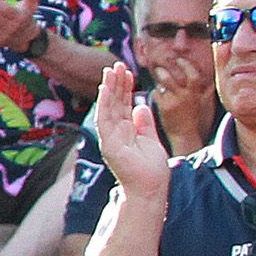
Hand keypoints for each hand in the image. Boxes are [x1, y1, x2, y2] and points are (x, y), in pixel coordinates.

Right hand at [93, 65, 175, 199]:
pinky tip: (106, 90)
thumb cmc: (151, 170)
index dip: (124, 88)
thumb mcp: (151, 140)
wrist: (150, 190)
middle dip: (115, 83)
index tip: (126, 72)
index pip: (122, 105)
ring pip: (108, 108)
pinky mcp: (109, 145)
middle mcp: (115, 133)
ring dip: (108, 89)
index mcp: (125, 131)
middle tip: (115, 65)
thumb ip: (145, 124)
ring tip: (109, 71)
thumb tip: (141, 106)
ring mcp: (110, 138)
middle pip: (114, 103)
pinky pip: (105, 121)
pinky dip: (105, 104)